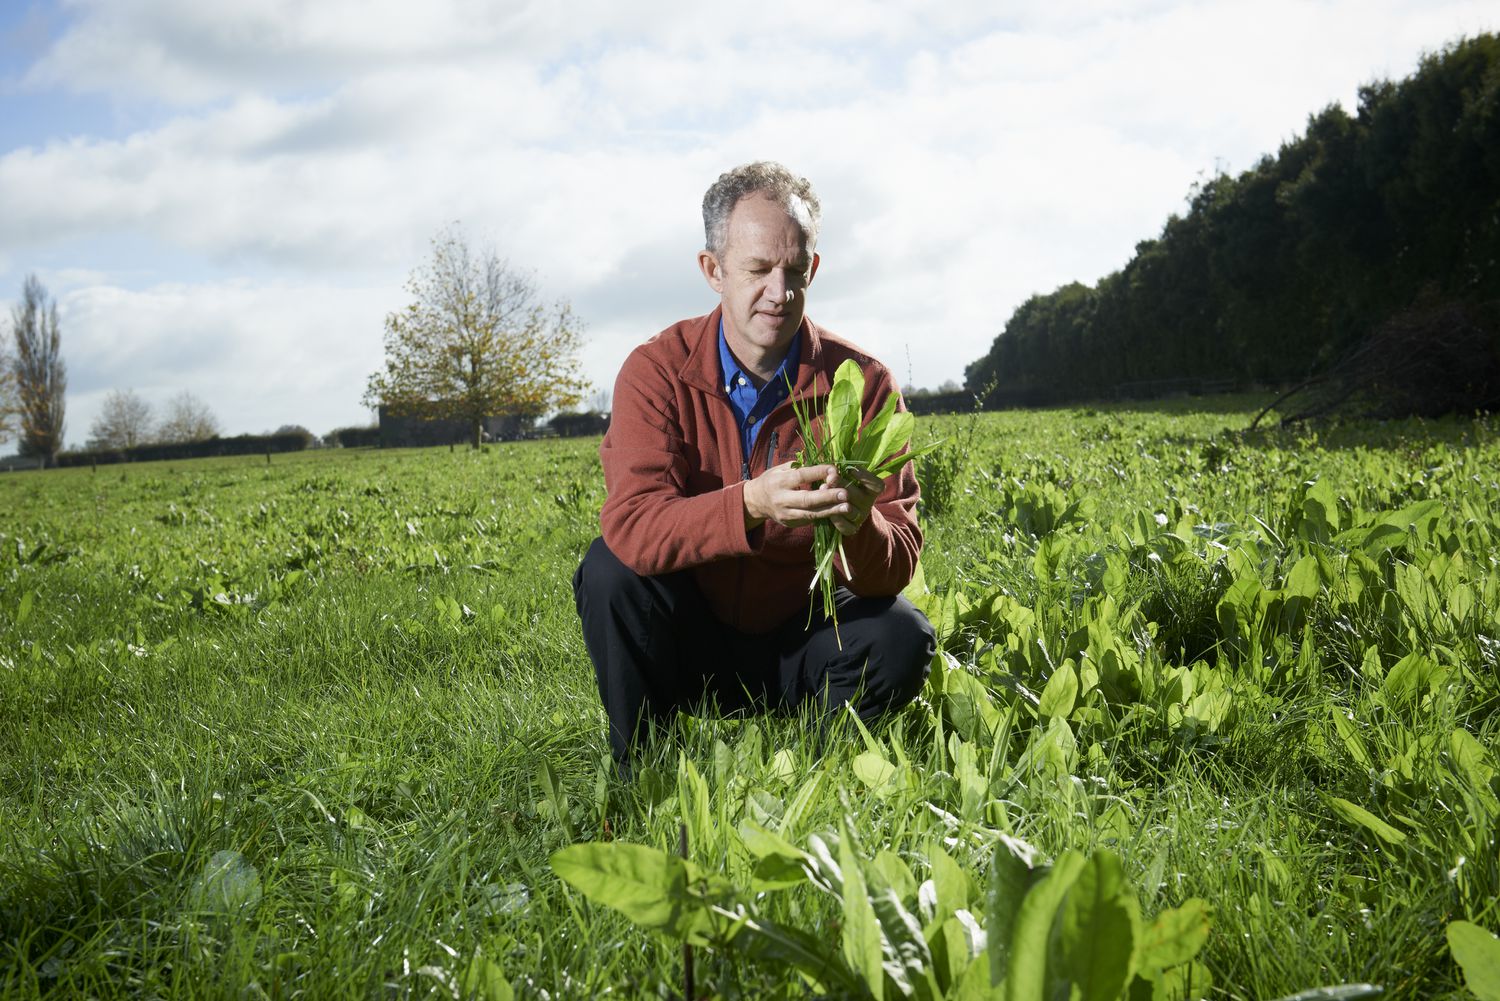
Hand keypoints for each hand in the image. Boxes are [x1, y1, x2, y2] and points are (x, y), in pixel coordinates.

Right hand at [744, 462, 861, 529]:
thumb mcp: (780, 469)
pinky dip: (825, 516)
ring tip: (847, 507)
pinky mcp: (790, 524)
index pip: (800, 477)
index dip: (818, 472)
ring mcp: (786, 514)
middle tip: (845, 493)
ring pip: (811, 514)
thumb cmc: (772, 480)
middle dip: (828, 496)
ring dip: (831, 510)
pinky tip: (839, 513)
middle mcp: (782, 499)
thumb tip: (822, 464)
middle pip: (807, 499)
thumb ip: (800, 467)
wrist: (755, 502)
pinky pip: (810, 520)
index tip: (834, 469)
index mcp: (779, 481)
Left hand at [827, 466, 880, 536]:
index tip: (852, 470)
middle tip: (830, 478)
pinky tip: (827, 513)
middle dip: (842, 485)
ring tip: (823, 491)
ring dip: (836, 502)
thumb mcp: (845, 477)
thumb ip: (843, 470)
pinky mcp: (851, 528)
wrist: (841, 513)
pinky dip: (837, 519)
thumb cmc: (841, 487)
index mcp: (870, 490)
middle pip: (858, 495)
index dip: (866, 478)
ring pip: (850, 510)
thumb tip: (833, 461)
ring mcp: (860, 517)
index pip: (877, 485)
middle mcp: (867, 503)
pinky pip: (846, 526)